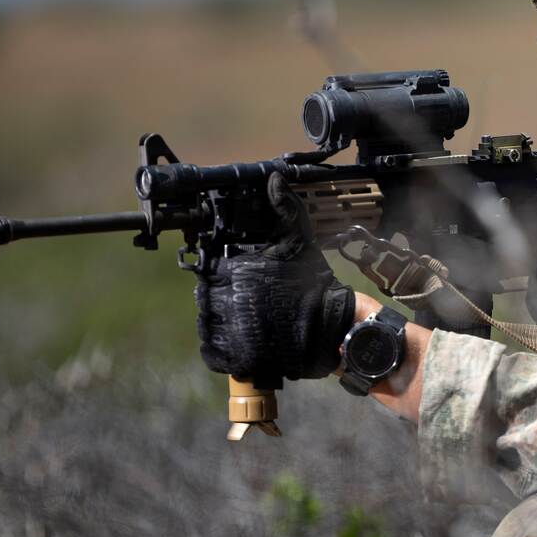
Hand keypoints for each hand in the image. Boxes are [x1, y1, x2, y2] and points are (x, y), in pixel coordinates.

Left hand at [194, 173, 353, 379]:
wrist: (329, 330)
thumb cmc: (313, 284)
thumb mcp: (299, 242)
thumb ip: (285, 210)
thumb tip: (275, 180)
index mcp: (236, 270)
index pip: (210, 270)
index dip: (222, 274)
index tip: (237, 278)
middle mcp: (227, 300)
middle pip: (206, 297)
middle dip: (222, 298)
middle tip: (246, 300)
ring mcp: (229, 331)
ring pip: (208, 323)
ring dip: (221, 322)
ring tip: (247, 320)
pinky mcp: (233, 357)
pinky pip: (213, 350)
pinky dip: (222, 347)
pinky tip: (243, 339)